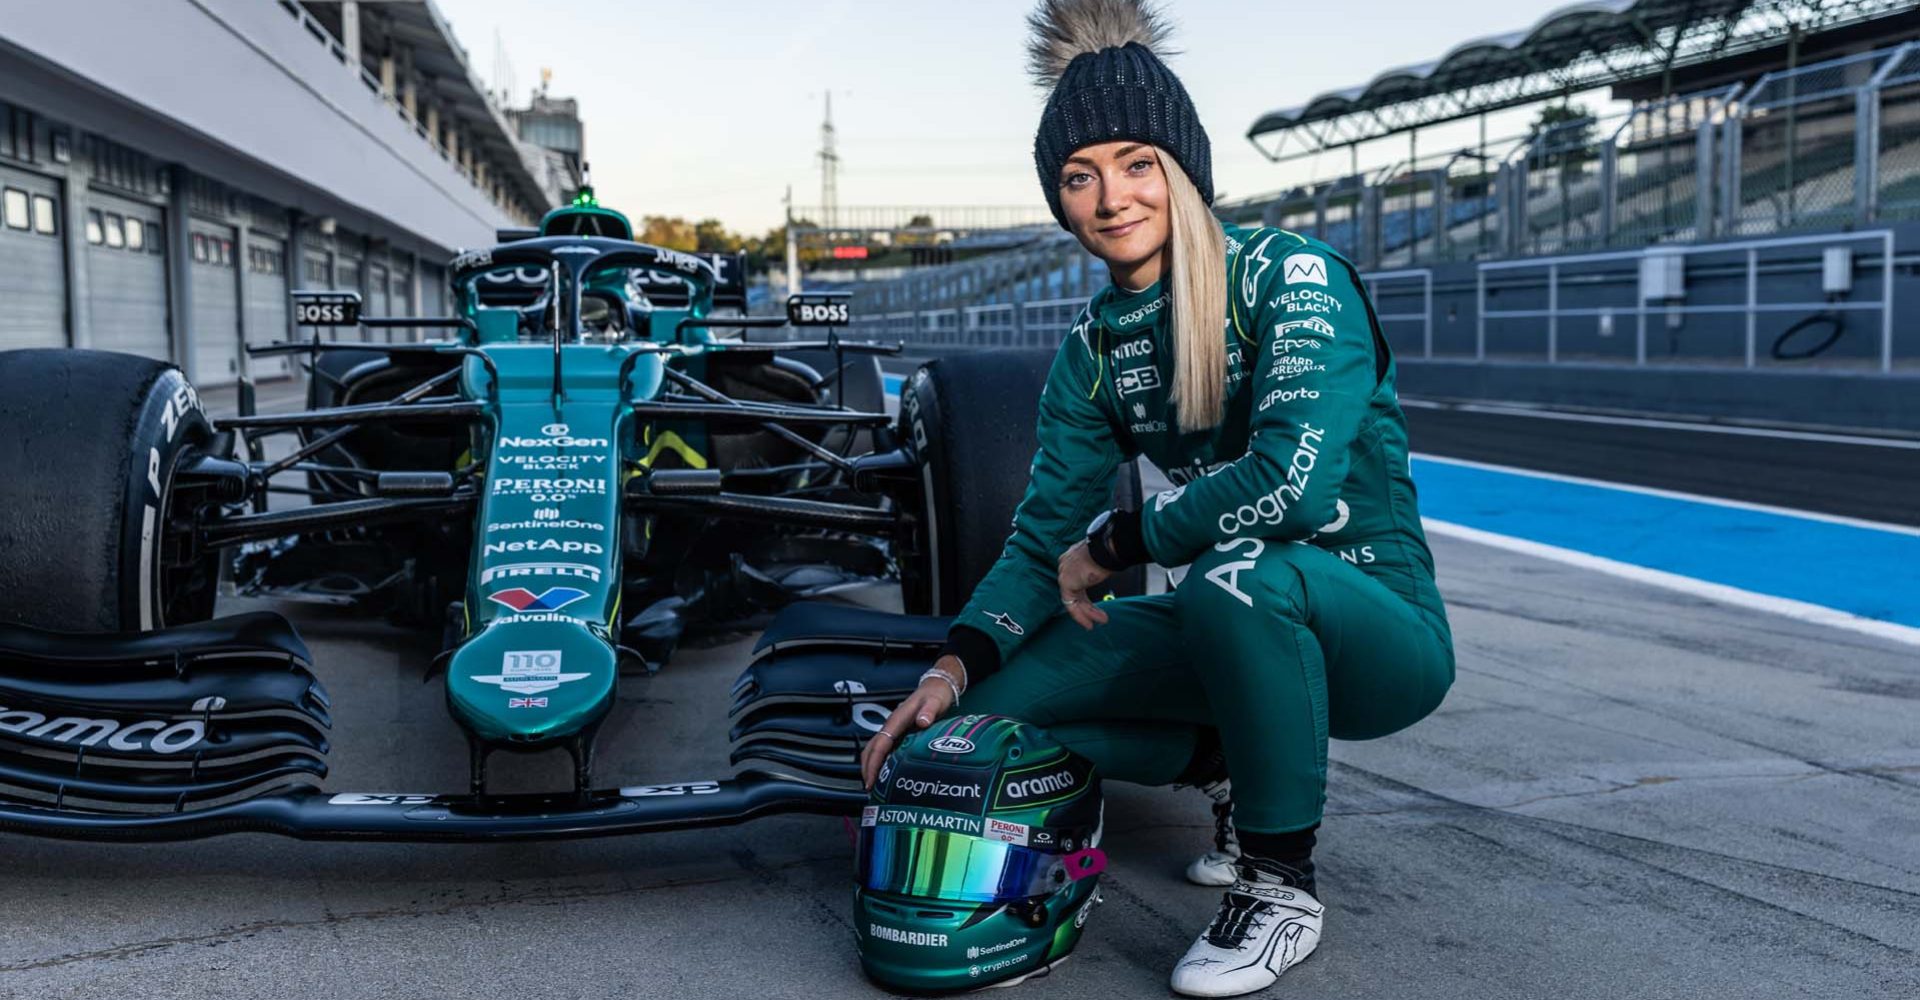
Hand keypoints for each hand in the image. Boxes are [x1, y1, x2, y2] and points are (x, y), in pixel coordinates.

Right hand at [859, 654, 964, 787]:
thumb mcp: (934, 701)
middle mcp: (891, 726)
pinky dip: (881, 763)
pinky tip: (887, 774)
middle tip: (870, 788)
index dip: (874, 763)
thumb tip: (922, 721)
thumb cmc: (935, 695)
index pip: (880, 744)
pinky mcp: (898, 734)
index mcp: (897, 720)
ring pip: (875, 750)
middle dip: (867, 768)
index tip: (871, 778)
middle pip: (871, 749)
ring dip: (872, 766)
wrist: (936, 688)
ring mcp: (894, 731)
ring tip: (875, 785)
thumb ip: (929, 711)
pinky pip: (884, 750)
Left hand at [1058, 540, 1112, 629]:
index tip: (1093, 604)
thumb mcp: (1104, 562)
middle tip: (1097, 617)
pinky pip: (1071, 604)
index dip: (1085, 595)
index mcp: (1074, 557)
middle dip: (1086, 607)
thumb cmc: (1108, 551)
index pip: (1077, 580)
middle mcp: (1067, 564)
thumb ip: (1100, 570)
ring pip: (1074, 599)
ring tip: (1101, 620)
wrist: (1105, 548)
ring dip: (1088, 613)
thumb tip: (1110, 571)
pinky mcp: (1065, 582)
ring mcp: (1064, 573)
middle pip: (1075, 591)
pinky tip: (1091, 622)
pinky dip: (1081, 615)